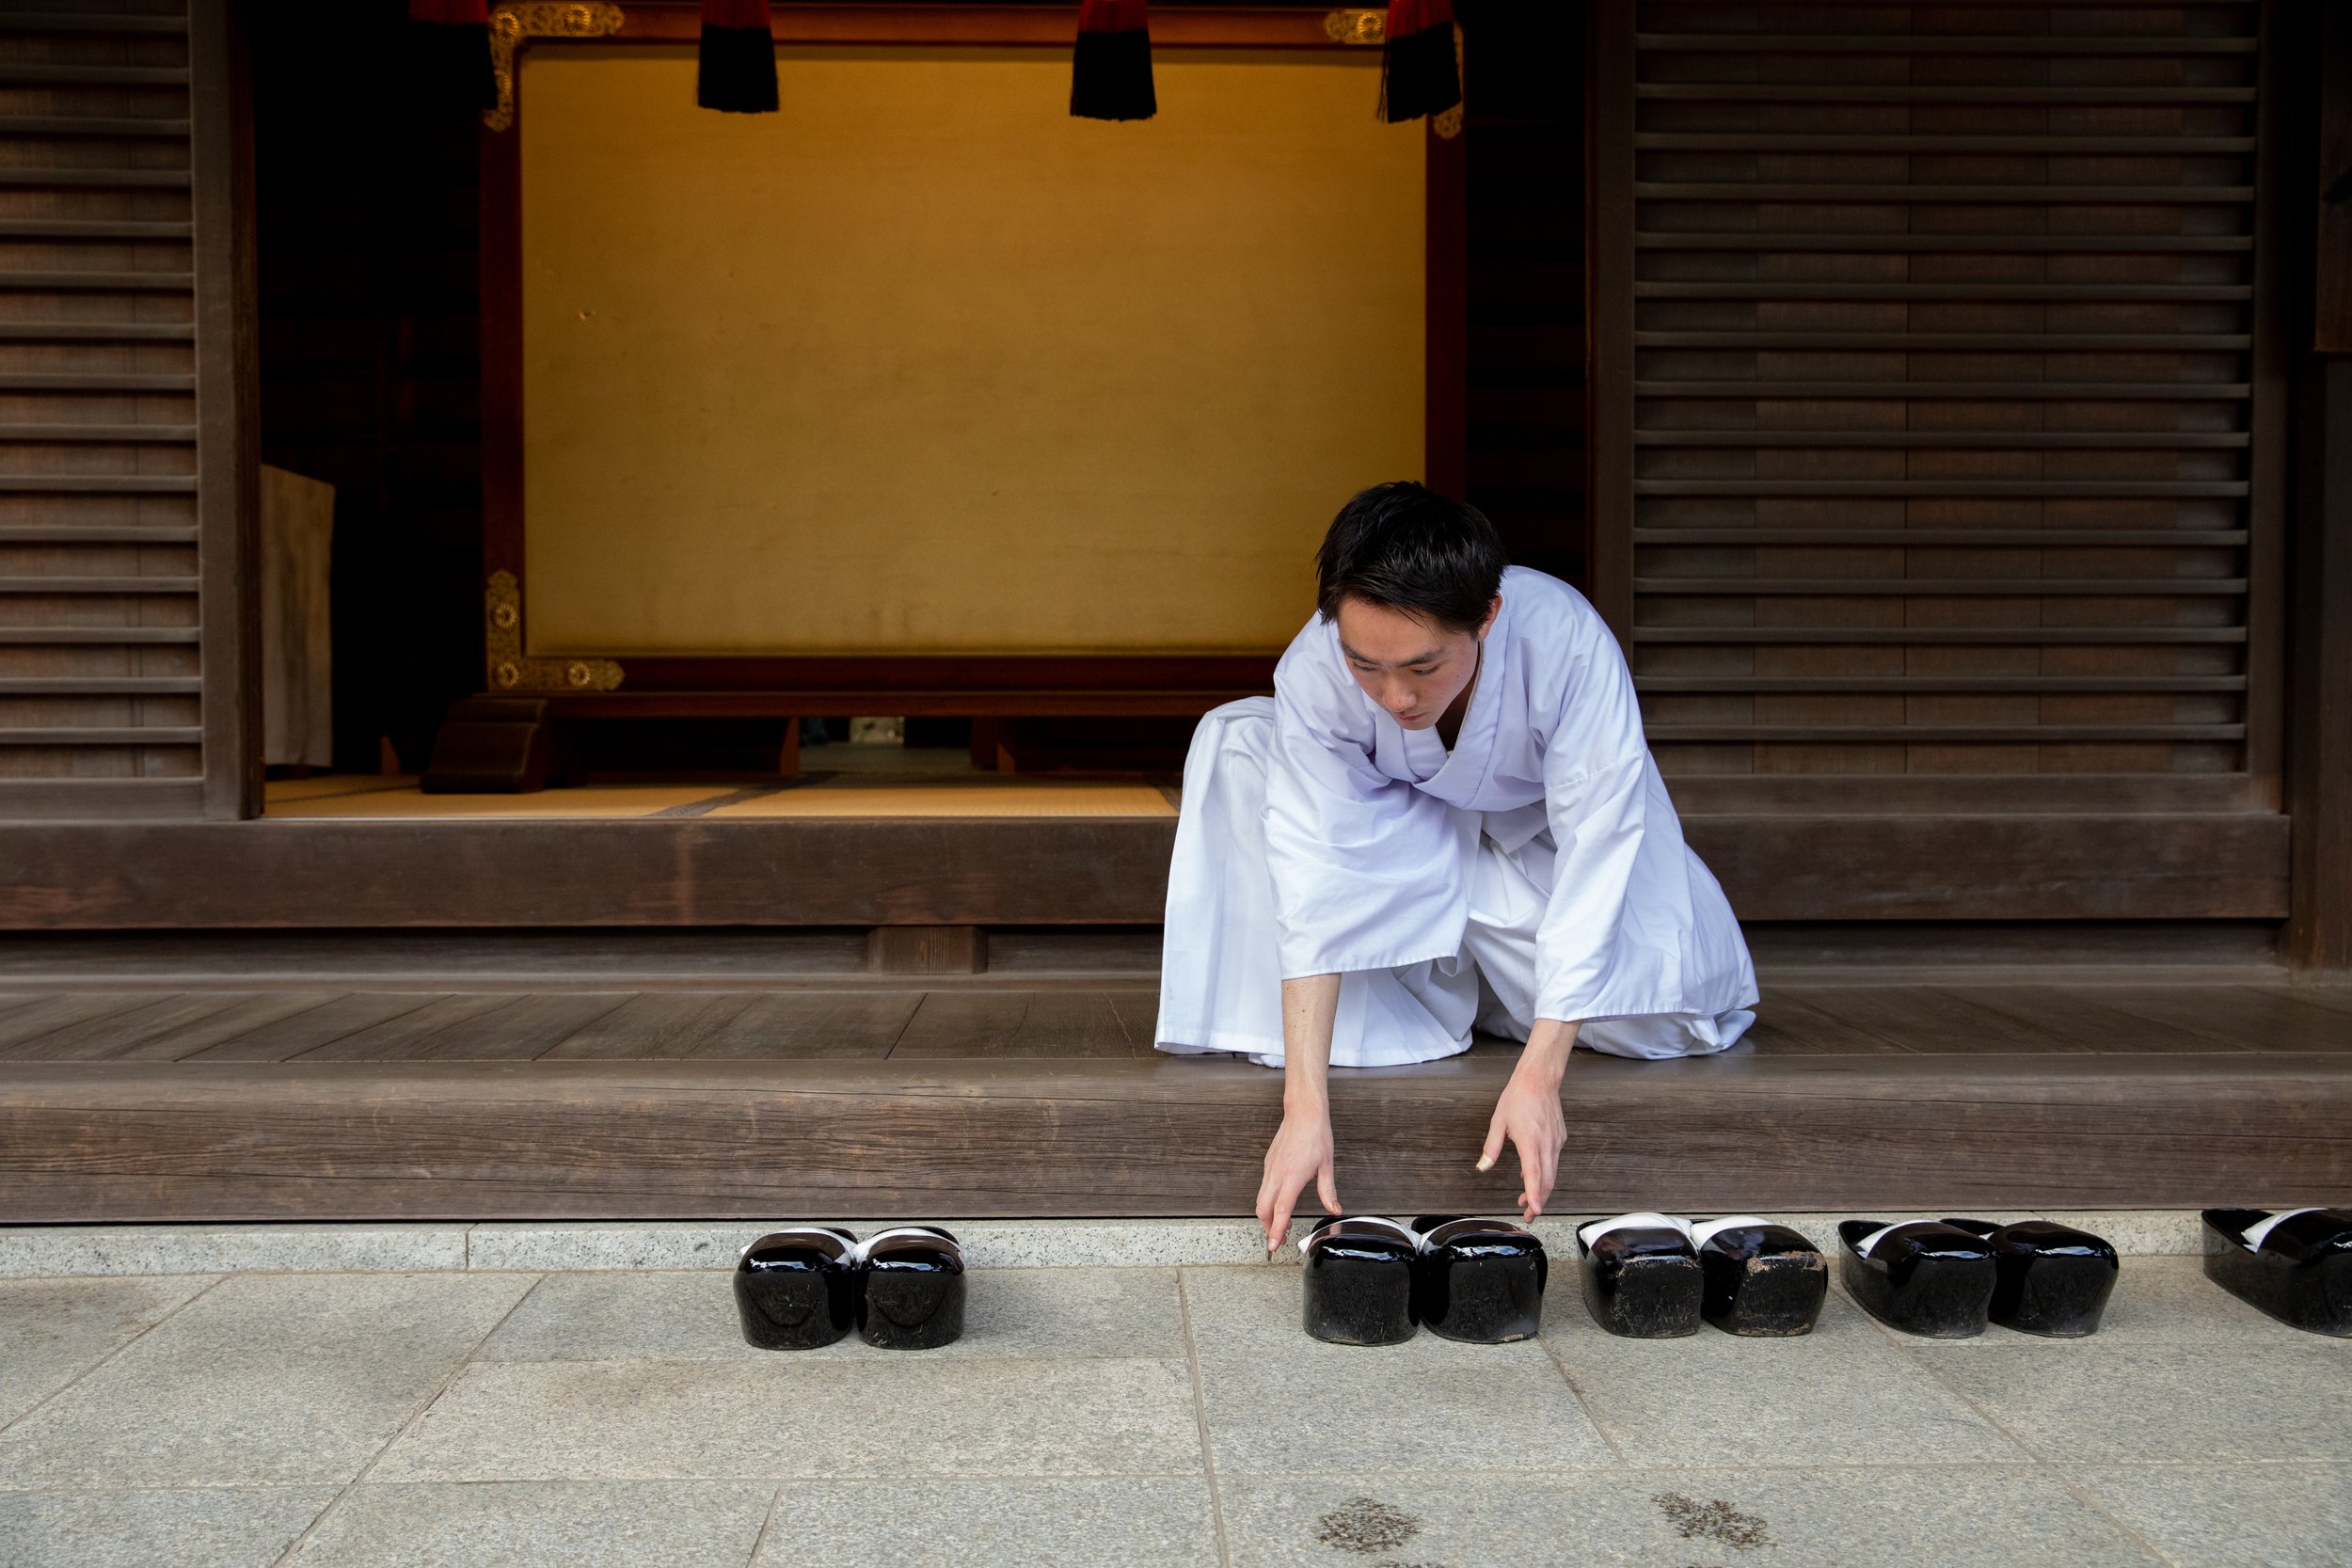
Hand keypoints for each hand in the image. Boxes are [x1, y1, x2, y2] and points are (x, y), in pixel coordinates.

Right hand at [1256, 1105, 1338, 1253]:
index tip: (1274, 1245)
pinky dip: (1267, 1201)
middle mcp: (1277, 1174)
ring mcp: (1270, 1168)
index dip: (1276, 1230)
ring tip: (1281, 1223)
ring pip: (1261, 1199)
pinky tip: (1279, 1202)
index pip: (1281, 1210)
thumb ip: (1328, 1191)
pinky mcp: (1268, 1163)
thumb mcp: (1327, 1165)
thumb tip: (1334, 1209)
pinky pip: (1263, 1187)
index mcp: (1292, 1177)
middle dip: (1268, 1227)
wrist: (1303, 1112)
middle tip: (1278, 1239)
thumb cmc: (1316, 1134)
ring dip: (1267, 1215)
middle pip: (1263, 1209)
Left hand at [1479, 1025, 1572, 1222]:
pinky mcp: (1560, 1139)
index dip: (1535, 1196)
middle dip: (1539, 1201)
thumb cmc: (1518, 1098)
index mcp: (1530, 1141)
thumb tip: (1483, 1167)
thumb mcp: (1498, 1122)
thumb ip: (1491, 1147)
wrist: (1539, 1080)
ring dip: (1541, 1189)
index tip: (1534, 1211)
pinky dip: (1545, 1173)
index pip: (1535, 1175)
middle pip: (1547, 1181)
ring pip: (1552, 1174)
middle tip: (1528, 1216)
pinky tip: (1532, 1175)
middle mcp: (1547, 1144)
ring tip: (1527, 1200)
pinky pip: (1553, 1162)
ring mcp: (1556, 1142)